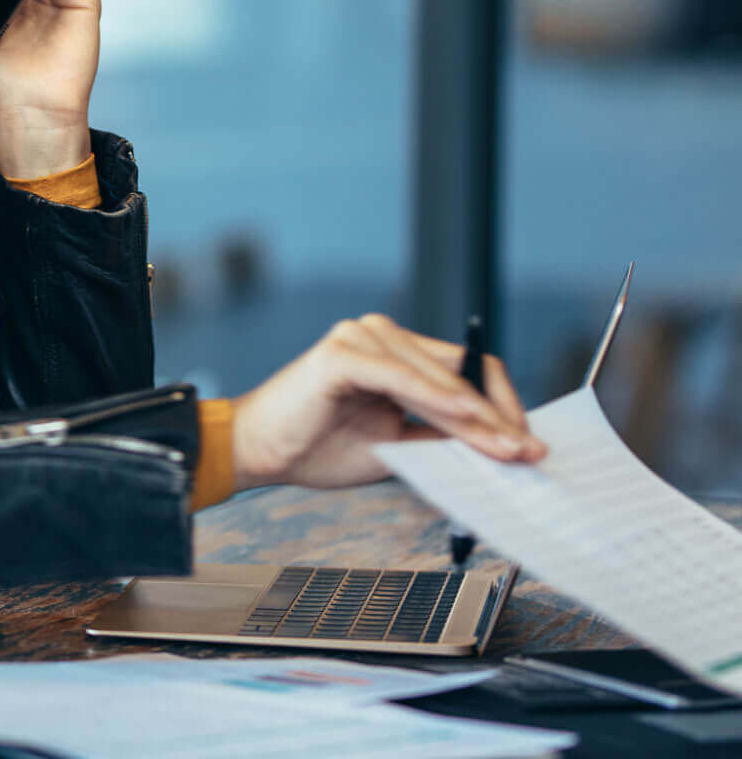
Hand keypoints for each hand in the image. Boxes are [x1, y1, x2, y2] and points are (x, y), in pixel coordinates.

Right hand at [230, 313, 545, 490]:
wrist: (256, 451)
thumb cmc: (313, 446)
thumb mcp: (394, 446)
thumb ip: (438, 437)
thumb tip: (496, 448)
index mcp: (392, 351)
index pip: (466, 372)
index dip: (501, 408)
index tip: (524, 445)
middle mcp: (379, 333)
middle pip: (462, 372)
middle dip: (499, 417)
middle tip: (529, 453)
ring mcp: (361, 337)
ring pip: (439, 379)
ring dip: (478, 417)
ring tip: (507, 448)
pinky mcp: (343, 353)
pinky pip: (403, 379)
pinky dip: (439, 400)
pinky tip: (467, 421)